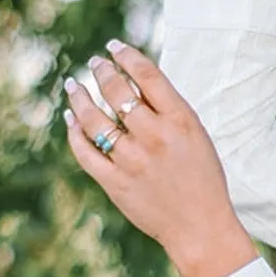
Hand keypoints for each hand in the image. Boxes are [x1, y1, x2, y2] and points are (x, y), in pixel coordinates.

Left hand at [63, 42, 242, 271]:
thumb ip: (169, 112)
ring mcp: (132, 160)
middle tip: (95, 64)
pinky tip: (71, 121)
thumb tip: (135, 82)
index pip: (147, 75)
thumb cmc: (204, 182)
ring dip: (79, 97)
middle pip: (116, 91)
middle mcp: (155, 137)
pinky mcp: (116, 183)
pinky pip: (85, 152)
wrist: (202, 229)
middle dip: (101, 71)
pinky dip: (74, 133)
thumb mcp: (197, 138)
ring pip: (94, 118)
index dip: (126, 55)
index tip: (114, 47)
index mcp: (181, 122)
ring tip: (73, 86)